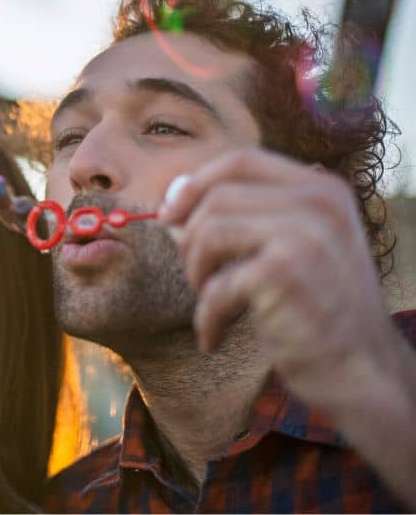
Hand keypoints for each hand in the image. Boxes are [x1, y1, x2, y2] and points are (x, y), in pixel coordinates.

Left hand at [159, 148, 395, 411]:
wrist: (361, 369)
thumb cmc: (316, 308)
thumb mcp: (291, 248)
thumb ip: (242, 218)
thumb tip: (172, 199)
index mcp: (322, 189)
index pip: (240, 161)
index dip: (194, 184)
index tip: (169, 215)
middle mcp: (319, 204)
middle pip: (217, 198)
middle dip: (190, 239)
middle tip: (199, 278)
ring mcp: (305, 236)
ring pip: (208, 234)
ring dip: (196, 274)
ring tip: (210, 302)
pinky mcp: (284, 273)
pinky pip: (215, 287)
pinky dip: (205, 319)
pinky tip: (214, 340)